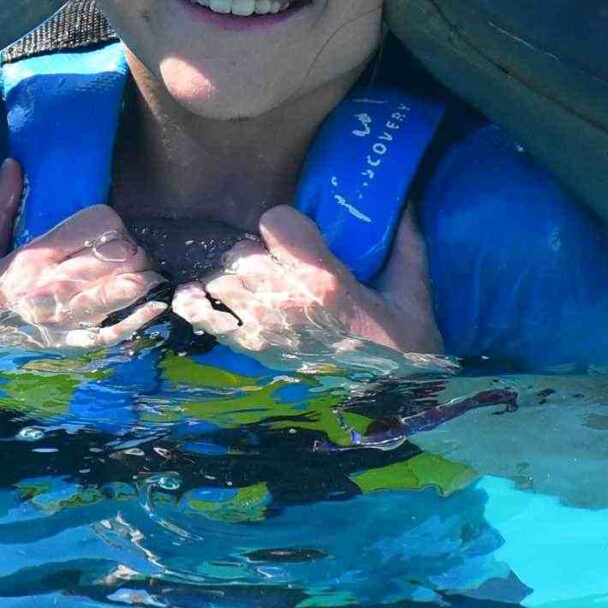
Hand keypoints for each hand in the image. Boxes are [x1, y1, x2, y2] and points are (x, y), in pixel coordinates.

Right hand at [0, 160, 165, 364]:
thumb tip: (13, 162)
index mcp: (33, 257)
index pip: (98, 226)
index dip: (113, 223)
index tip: (110, 227)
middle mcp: (51, 288)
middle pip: (119, 257)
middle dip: (135, 250)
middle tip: (133, 250)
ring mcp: (61, 320)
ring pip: (122, 292)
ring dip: (142, 280)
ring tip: (146, 274)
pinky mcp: (65, 345)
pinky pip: (111, 333)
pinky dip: (136, 321)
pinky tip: (153, 308)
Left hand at [170, 205, 451, 375]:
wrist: (391, 404)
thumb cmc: (404, 348)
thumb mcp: (413, 293)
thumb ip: (407, 244)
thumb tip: (405, 203)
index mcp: (322, 278)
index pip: (274, 220)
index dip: (284, 223)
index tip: (297, 234)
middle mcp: (284, 298)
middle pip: (241, 249)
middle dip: (256, 251)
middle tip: (277, 264)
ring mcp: (262, 327)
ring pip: (220, 278)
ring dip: (231, 276)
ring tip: (251, 284)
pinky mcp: (251, 350)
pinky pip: (204, 318)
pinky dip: (195, 304)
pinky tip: (200, 296)